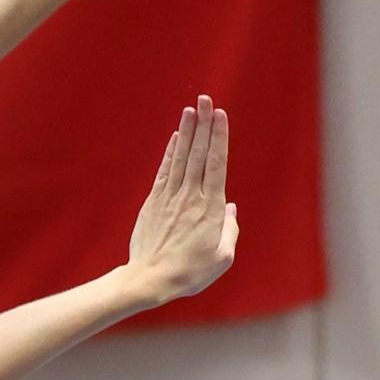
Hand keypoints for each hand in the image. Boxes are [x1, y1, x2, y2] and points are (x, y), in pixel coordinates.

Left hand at [122, 99, 238, 304]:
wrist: (149, 281)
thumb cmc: (189, 273)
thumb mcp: (222, 258)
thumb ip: (230, 230)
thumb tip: (230, 207)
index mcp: (210, 208)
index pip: (216, 164)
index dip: (219, 137)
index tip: (220, 115)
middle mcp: (190, 198)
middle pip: (199, 154)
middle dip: (203, 124)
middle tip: (206, 99)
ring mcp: (170, 198)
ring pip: (181, 158)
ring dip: (187, 132)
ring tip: (191, 108)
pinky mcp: (154, 203)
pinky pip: (164, 172)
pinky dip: (170, 153)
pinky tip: (176, 136)